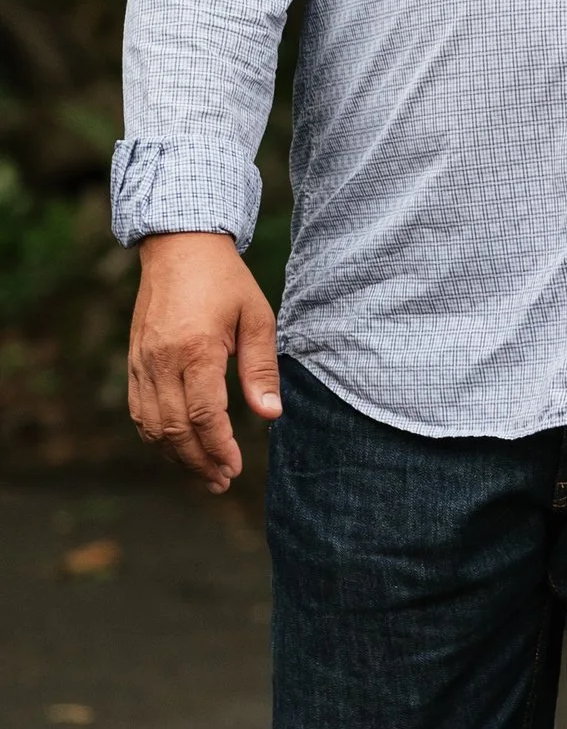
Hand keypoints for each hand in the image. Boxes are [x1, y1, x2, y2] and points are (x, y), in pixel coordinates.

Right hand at [128, 231, 281, 493]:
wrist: (179, 248)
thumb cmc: (225, 282)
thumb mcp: (257, 319)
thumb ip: (261, 370)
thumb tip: (270, 416)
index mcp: (195, 350)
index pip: (203, 416)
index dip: (219, 448)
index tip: (235, 469)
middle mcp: (161, 360)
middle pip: (174, 429)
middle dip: (199, 462)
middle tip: (222, 481)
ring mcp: (141, 362)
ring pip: (151, 425)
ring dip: (176, 455)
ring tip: (204, 473)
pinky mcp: (133, 361)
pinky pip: (139, 410)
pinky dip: (156, 436)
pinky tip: (178, 447)